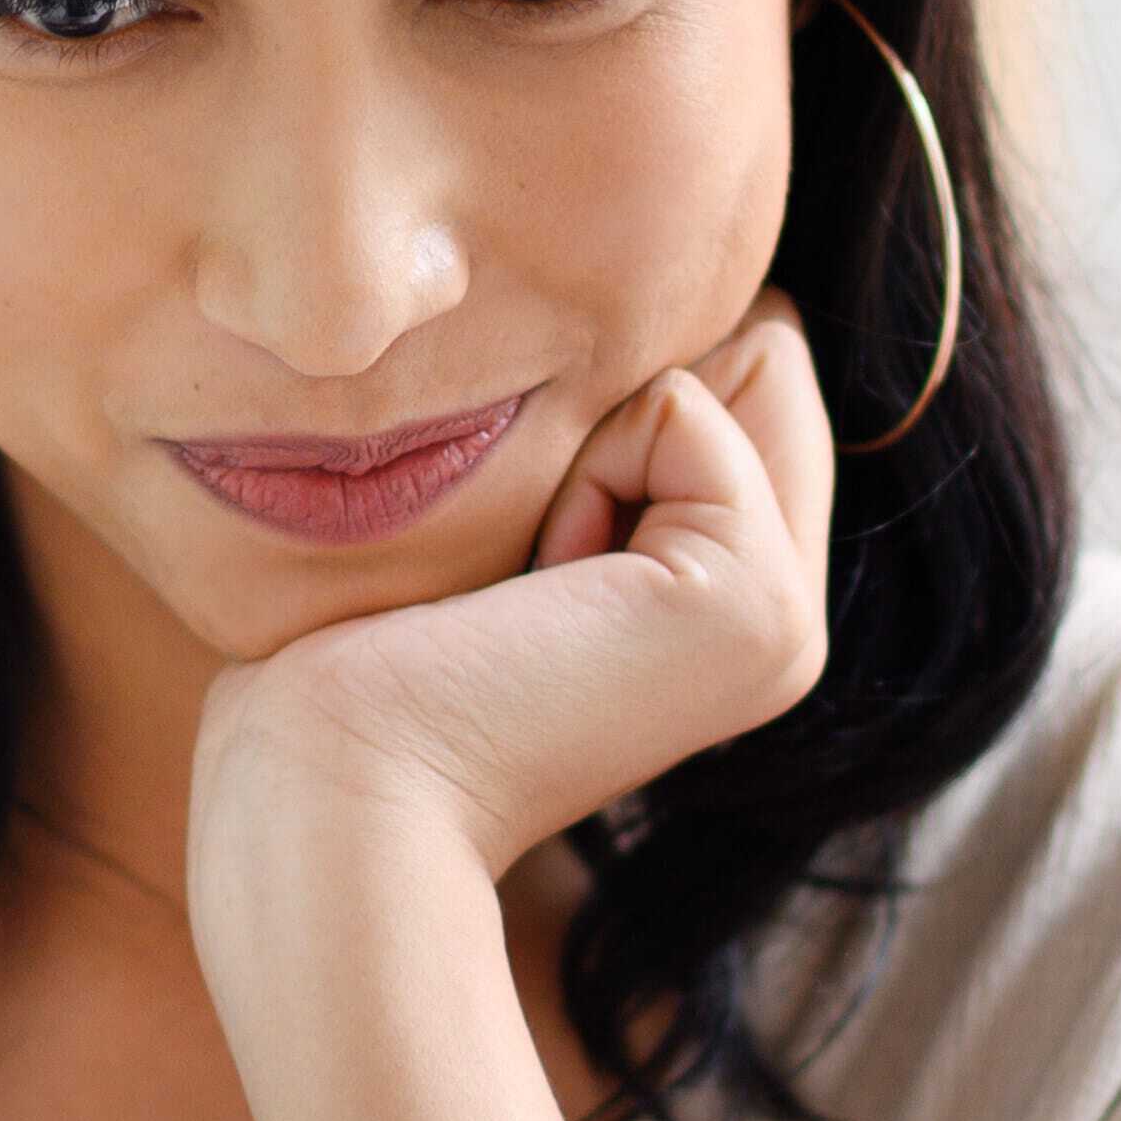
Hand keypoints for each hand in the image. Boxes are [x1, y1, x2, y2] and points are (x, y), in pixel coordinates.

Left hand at [167, 301, 836, 1120]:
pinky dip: (582, 469)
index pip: (735, 373)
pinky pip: (684, 404)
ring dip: (594, 438)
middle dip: (619, 405)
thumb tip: (663, 322)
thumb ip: (595, 444)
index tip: (516, 556)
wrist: (333, 798)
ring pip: (738, 359)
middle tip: (526, 565)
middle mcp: (783, 618)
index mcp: (727, 607)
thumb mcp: (494, 528)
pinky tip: (535, 595)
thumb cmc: (352, 671)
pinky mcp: (758, 603)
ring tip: (529, 583)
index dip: (608, 403)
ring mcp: (787, 618)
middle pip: (758, 353)